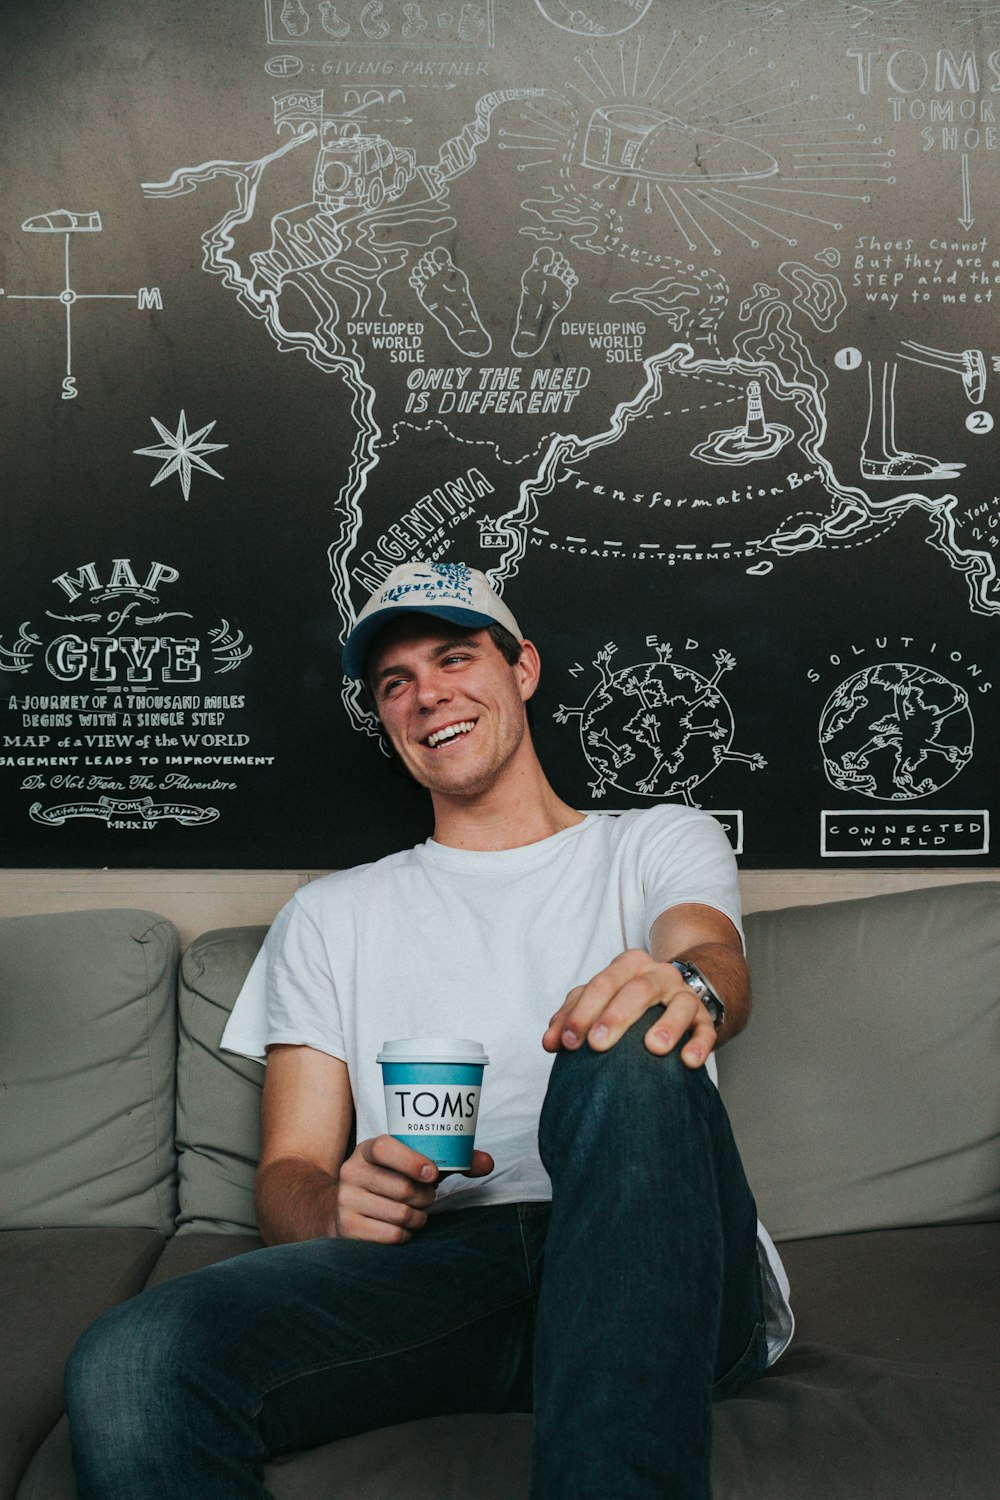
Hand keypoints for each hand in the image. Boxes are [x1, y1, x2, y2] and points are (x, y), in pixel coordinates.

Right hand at [333, 1136, 493, 1243]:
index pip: (386, 1149)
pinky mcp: (348, 1227)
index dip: (411, 1161)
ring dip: (418, 1217)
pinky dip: (406, 1234)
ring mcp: (346, 1200)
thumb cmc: (392, 1181)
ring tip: (414, 1211)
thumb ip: (452, 1161)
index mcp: (369, 1149)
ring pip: (400, 1214)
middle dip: (425, 1197)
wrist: (348, 1207)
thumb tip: (488, 1162)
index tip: (433, 1173)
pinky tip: (400, 1226)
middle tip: (426, 1197)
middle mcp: (352, 1171)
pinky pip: (392, 1235)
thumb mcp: (413, 1165)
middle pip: (402, 1188)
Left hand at [542, 949, 717, 1068]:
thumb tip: (551, 1041)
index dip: (582, 1012)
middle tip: (597, 1045)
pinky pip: (706, 1028)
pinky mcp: (705, 1017)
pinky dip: (699, 1044)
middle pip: (637, 990)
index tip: (567, 1042)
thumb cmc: (630, 1003)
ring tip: (653, 1048)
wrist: (678, 999)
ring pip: (679, 1004)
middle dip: (615, 1017)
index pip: (602, 983)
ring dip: (667, 1026)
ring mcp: (685, 994)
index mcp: (628, 966)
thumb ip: (572, 1017)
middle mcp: (658, 974)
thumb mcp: (601, 1002)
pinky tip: (688, 1061)